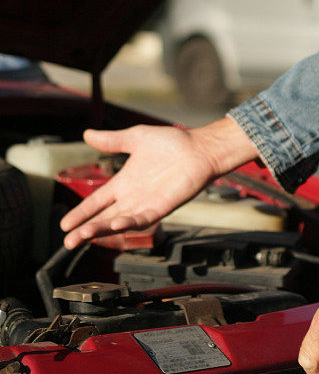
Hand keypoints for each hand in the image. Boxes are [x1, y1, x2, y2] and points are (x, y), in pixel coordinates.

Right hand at [60, 118, 256, 248]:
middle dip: (86, 229)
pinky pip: (142, 219)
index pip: (98, 201)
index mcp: (124, 183)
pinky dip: (128, 223)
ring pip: (119, 222)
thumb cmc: (172, 142)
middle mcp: (133, 197)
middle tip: (68, 240)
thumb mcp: (136, 138)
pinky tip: (114, 225)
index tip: (65, 223)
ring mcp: (147, 204)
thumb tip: (87, 134)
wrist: (199, 147)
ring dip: (101, 230)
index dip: (82, 212)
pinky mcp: (161, 207)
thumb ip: (112, 140)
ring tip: (83, 236)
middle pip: (104, 217)